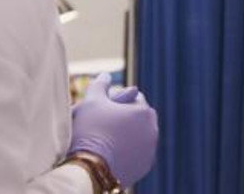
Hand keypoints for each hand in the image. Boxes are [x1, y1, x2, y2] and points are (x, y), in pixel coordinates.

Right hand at [70, 73, 158, 187]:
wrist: (89, 169)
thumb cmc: (90, 131)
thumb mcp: (92, 102)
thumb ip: (99, 86)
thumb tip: (105, 75)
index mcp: (145, 111)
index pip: (135, 97)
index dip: (120, 98)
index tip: (107, 104)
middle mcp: (153, 130)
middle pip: (139, 117)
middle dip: (127, 117)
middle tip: (109, 120)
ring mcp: (151, 149)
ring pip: (140, 135)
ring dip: (129, 133)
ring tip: (111, 135)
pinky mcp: (145, 166)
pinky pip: (138, 153)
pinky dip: (129, 150)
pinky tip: (115, 149)